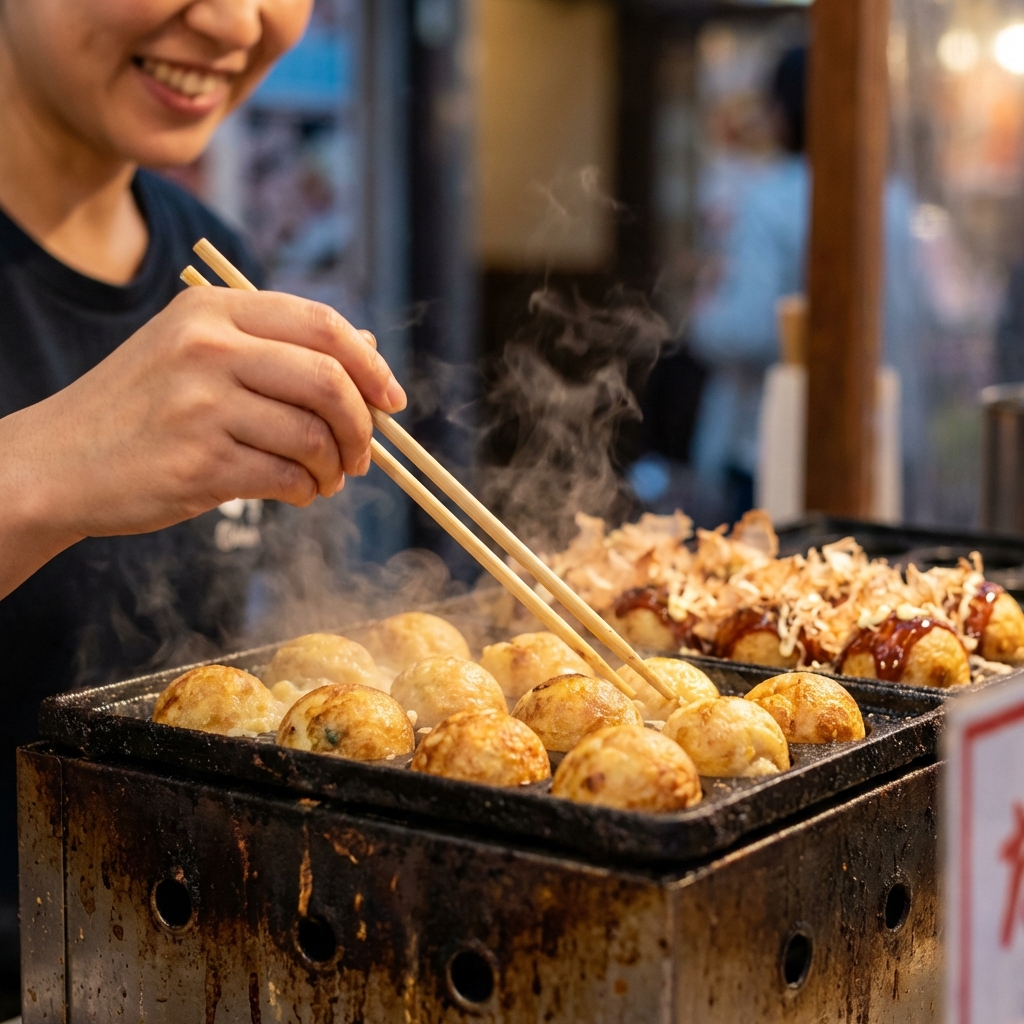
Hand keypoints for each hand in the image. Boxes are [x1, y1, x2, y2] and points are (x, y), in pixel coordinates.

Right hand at [0, 287, 405, 593]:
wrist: (55, 464)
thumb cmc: (141, 409)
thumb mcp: (198, 354)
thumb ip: (280, 346)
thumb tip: (367, 346)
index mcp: (213, 309)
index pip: (323, 324)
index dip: (371, 366)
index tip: (392, 400)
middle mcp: (207, 347)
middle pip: (329, 380)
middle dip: (362, 425)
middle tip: (363, 455)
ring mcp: (200, 405)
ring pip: (313, 435)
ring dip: (335, 467)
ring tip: (325, 478)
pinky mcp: (198, 463)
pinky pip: (286, 477)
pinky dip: (306, 491)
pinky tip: (297, 492)